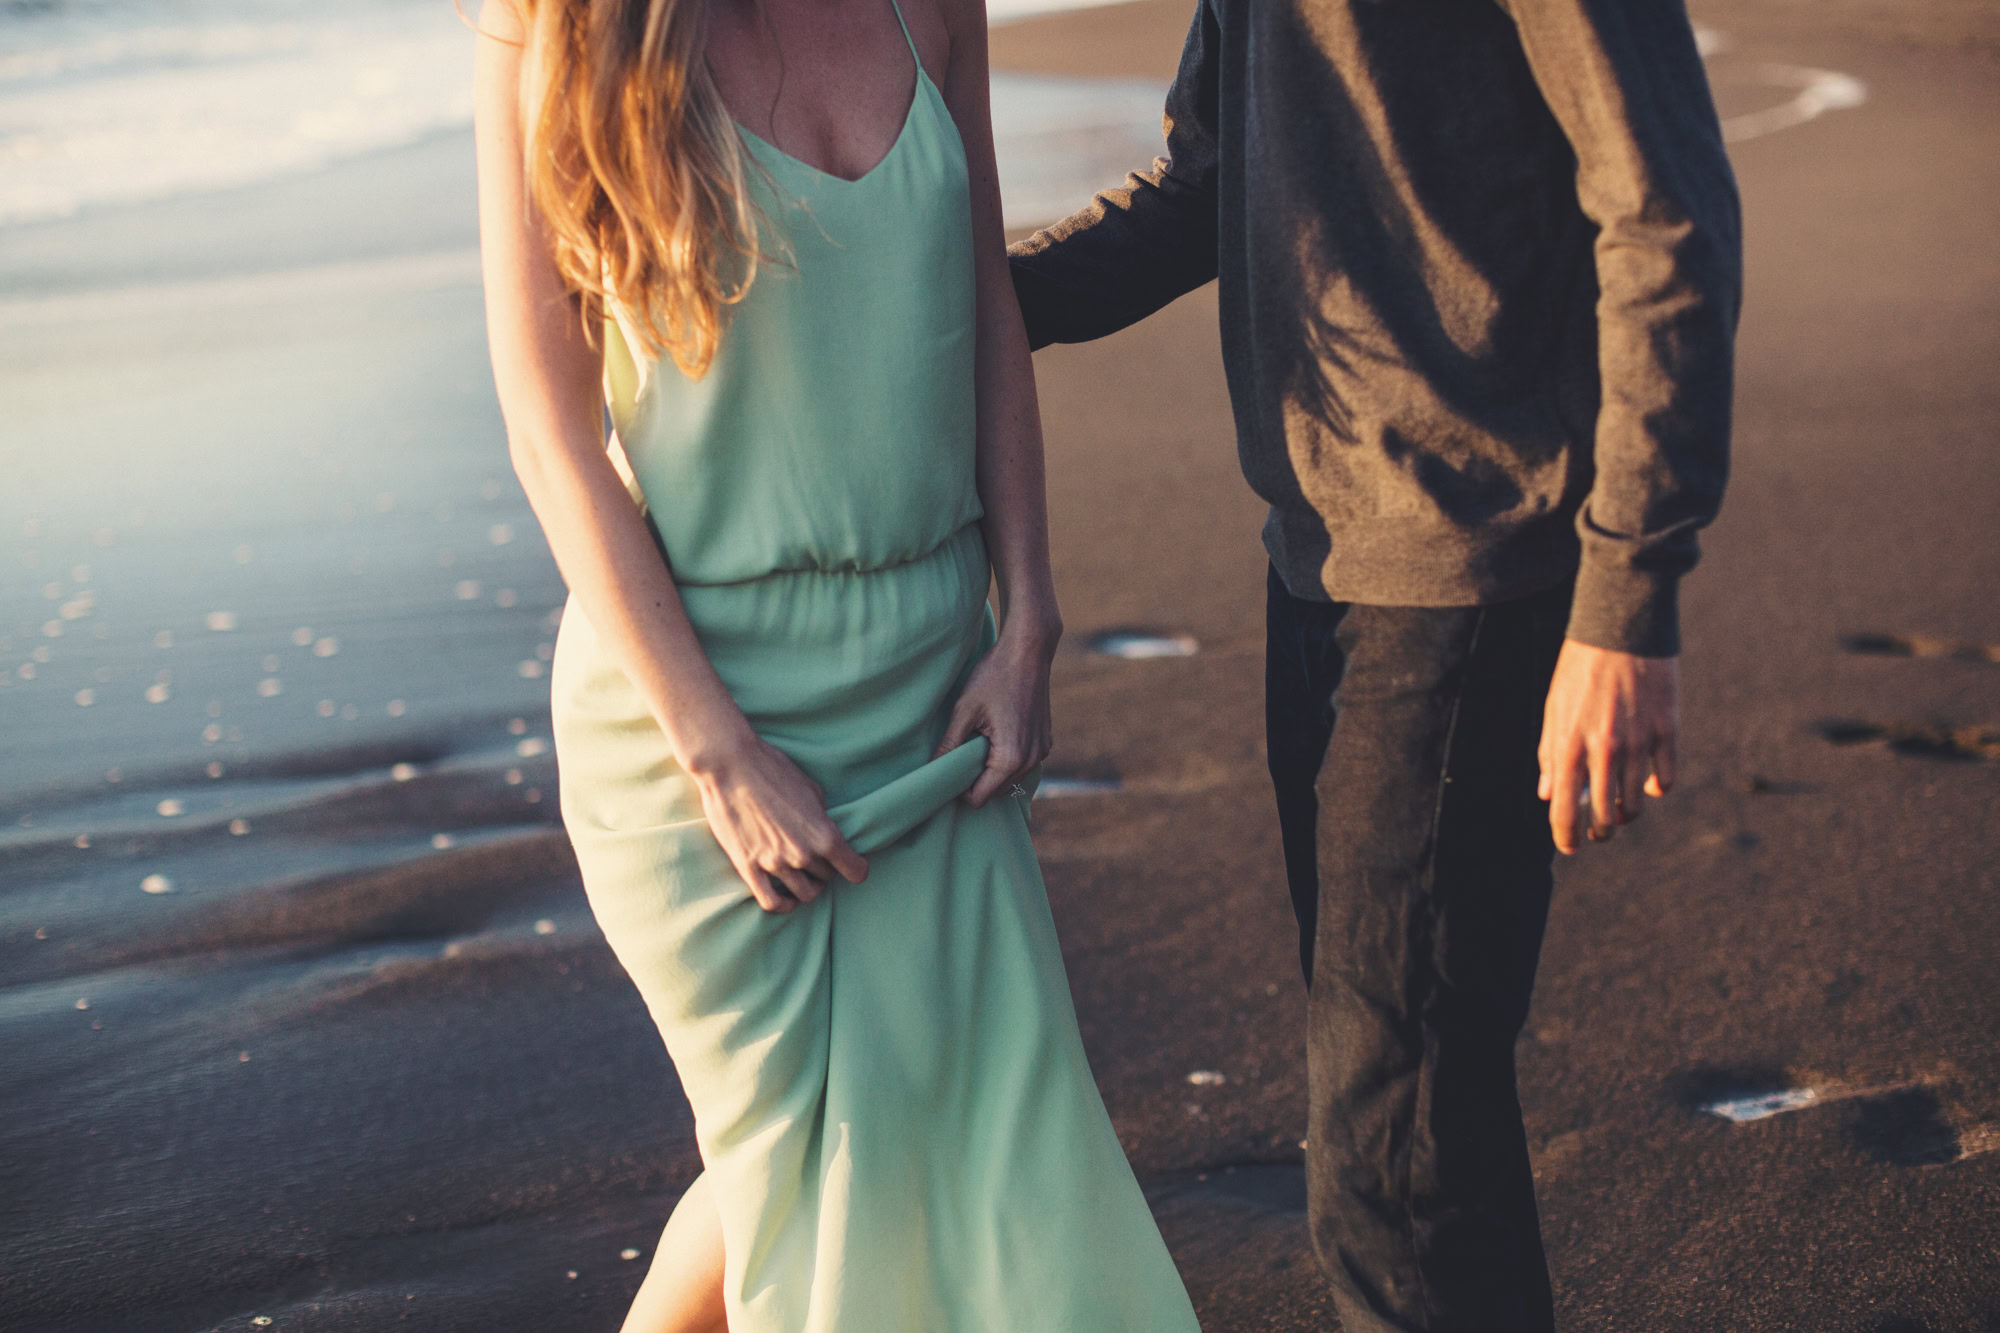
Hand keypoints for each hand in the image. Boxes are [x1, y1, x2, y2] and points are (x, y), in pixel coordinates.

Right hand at [688, 735, 868, 913]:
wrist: (730, 764)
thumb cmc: (772, 769)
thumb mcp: (811, 789)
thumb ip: (822, 816)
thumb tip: (824, 828)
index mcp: (824, 834)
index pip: (855, 870)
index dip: (857, 869)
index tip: (854, 867)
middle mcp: (803, 854)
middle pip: (826, 878)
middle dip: (826, 871)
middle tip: (818, 862)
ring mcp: (774, 863)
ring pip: (803, 893)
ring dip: (806, 887)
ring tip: (802, 877)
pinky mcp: (748, 867)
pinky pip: (771, 902)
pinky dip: (783, 905)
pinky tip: (785, 899)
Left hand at [934, 626, 1056, 807]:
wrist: (1029, 650)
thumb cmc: (995, 676)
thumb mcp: (965, 710)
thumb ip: (949, 744)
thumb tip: (930, 769)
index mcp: (1011, 757)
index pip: (980, 798)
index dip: (960, 790)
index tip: (948, 770)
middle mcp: (1031, 760)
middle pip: (996, 793)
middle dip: (977, 781)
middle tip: (958, 756)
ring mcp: (1041, 751)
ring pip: (1011, 780)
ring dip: (992, 771)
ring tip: (976, 744)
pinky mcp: (1045, 742)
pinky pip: (1023, 765)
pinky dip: (1007, 760)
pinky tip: (994, 736)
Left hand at [1537, 640, 1678, 855]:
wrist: (1621, 630)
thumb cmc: (1580, 669)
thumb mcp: (1554, 709)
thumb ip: (1550, 754)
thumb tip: (1548, 793)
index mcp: (1569, 745)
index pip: (1565, 809)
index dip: (1566, 836)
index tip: (1570, 846)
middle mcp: (1604, 750)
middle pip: (1605, 816)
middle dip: (1600, 832)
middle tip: (1598, 831)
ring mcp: (1639, 742)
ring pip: (1636, 803)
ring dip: (1626, 814)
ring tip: (1620, 811)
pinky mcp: (1668, 731)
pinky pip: (1666, 779)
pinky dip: (1657, 789)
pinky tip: (1650, 787)